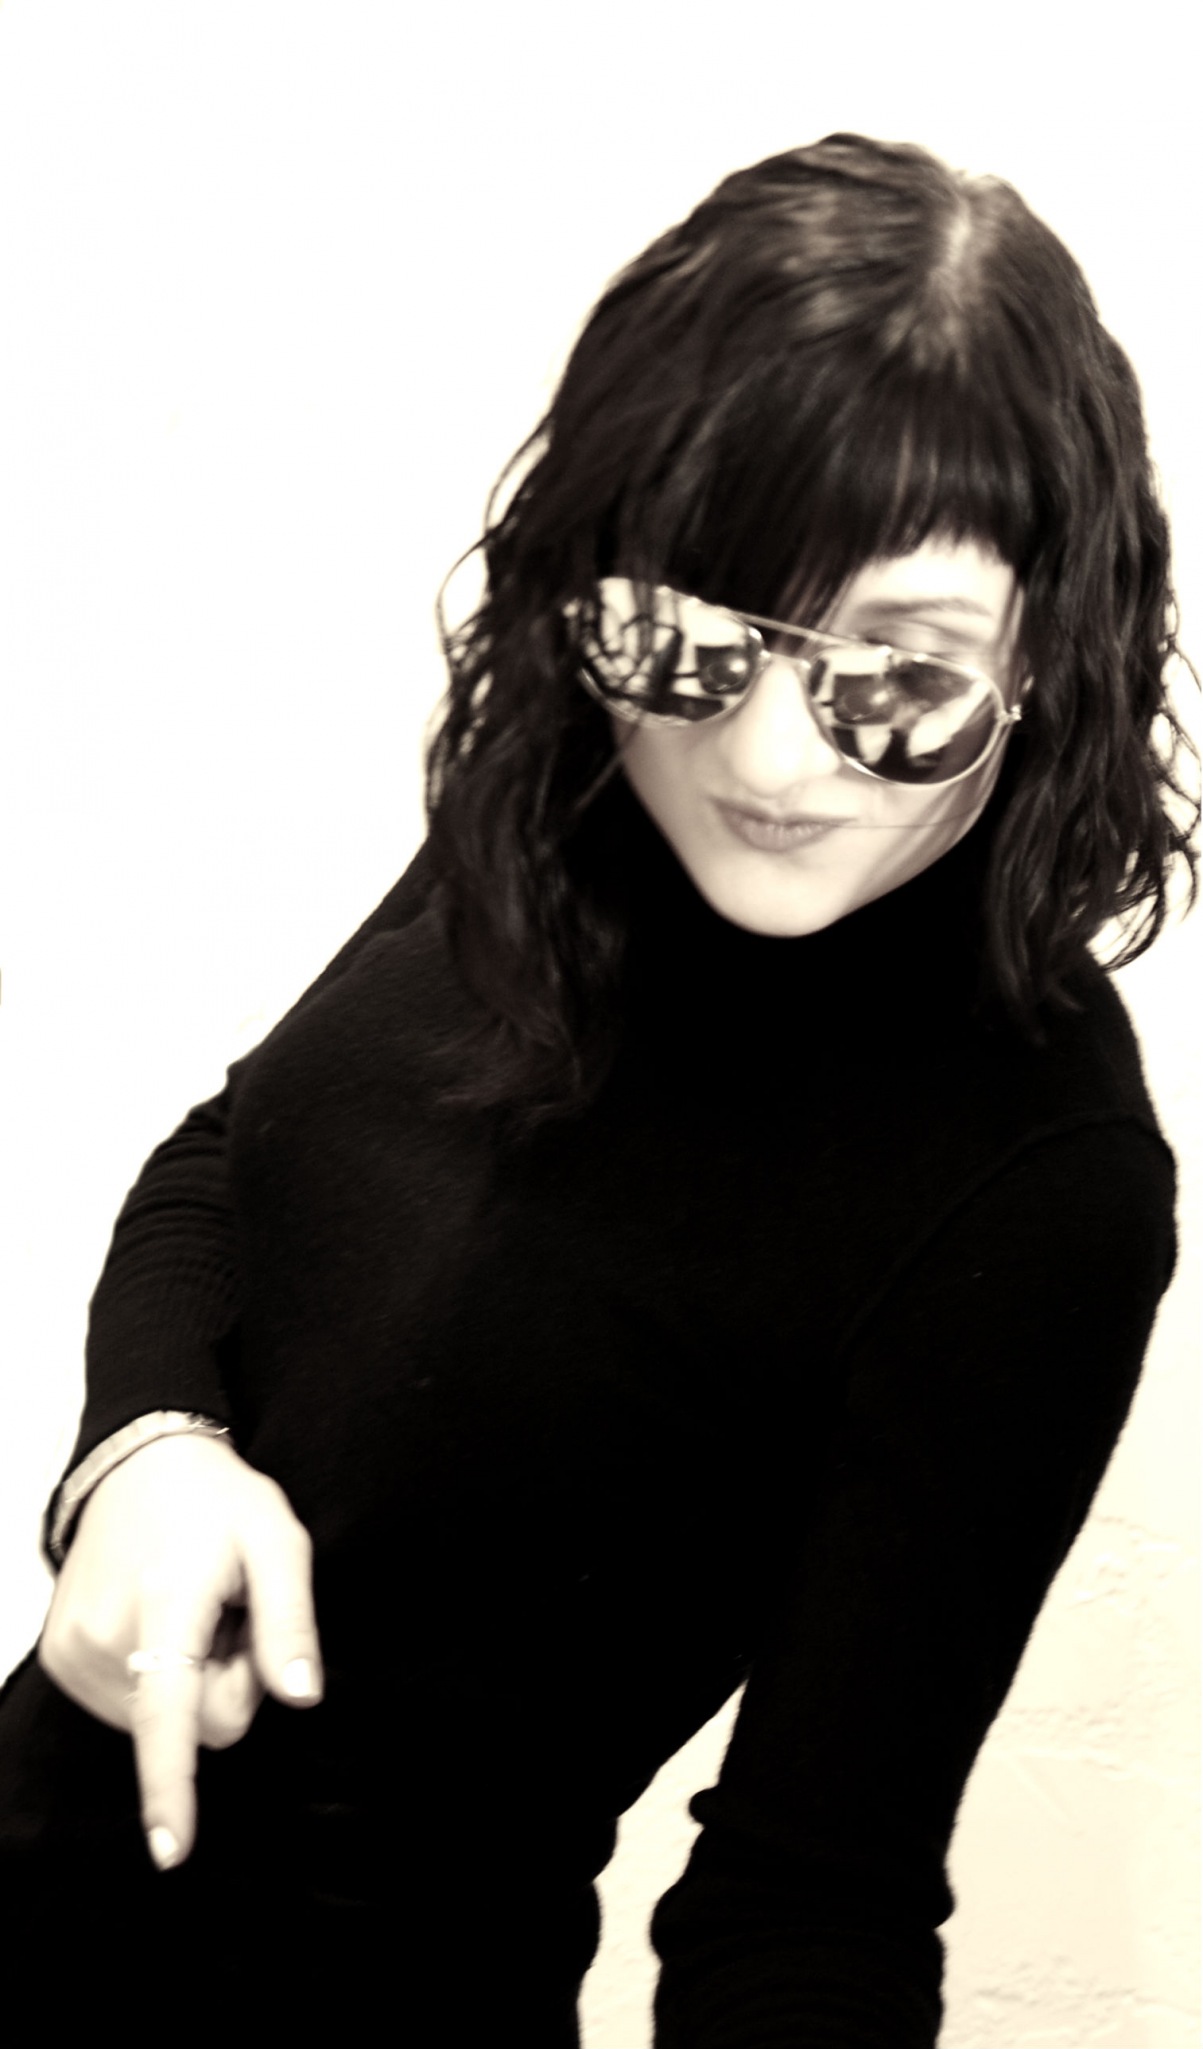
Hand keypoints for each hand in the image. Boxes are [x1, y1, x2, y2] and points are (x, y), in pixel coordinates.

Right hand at [38, 1432, 321, 1870]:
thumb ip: (290, 1621)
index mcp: (168, 1602)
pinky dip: (159, 1677)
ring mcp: (75, 1649)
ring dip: (191, 1679)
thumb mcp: (279, 1541)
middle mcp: (107, 1633)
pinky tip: (163, 1621)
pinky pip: (132, 1708)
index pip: (170, 1712)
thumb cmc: (220, 1503)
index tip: (171, 1849)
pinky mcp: (62, 1658)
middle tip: (230, 1615)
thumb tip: (302, 1696)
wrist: (140, 1466)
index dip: (173, 1785)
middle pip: (195, 1724)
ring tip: (193, 1611)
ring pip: (163, 1723)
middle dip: (227, 1683)